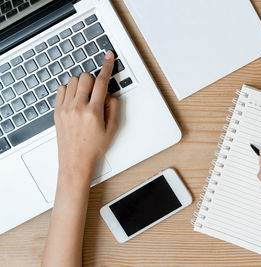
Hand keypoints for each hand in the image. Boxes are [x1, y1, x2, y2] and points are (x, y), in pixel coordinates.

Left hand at [54, 51, 118, 181]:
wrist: (75, 161)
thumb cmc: (93, 147)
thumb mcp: (112, 130)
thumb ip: (114, 108)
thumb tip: (110, 94)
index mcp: (93, 112)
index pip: (102, 83)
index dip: (107, 67)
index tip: (109, 57)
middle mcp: (77, 108)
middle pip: (85, 77)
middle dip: (93, 80)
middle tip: (96, 92)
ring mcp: (65, 109)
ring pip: (72, 81)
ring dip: (81, 84)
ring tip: (85, 97)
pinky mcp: (56, 111)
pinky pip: (61, 89)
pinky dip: (69, 89)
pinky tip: (75, 99)